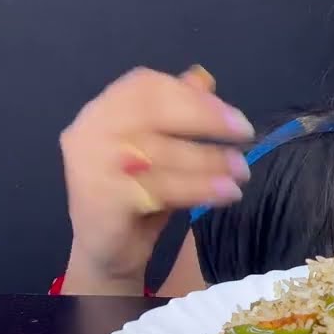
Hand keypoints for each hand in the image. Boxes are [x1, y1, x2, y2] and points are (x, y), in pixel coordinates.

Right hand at [61, 65, 253, 284]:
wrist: (106, 253)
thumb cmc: (138, 196)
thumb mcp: (161, 152)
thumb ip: (176, 114)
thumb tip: (204, 80)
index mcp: (102, 111)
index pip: (146, 86)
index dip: (193, 96)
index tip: (233, 115)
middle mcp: (89, 130)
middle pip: (151, 109)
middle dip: (204, 119)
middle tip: (245, 134)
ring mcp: (90, 164)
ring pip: (160, 152)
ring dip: (209, 160)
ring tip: (241, 172)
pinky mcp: (103, 198)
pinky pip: (160, 187)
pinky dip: (199, 188)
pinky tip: (226, 193)